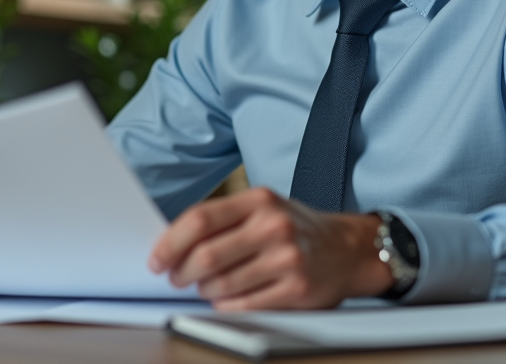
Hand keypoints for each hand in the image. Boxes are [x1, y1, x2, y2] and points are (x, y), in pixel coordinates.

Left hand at [148, 187, 393, 309]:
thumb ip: (224, 219)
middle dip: (180, 272)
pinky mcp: (296, 290)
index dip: (170, 242)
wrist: (348, 248)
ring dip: (203, 291)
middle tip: (175, 277)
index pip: (200, 220)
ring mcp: (286, 259)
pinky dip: (225, 305)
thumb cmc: (295, 227)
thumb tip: (172, 243)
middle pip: (206, 255)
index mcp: (258, 200)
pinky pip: (244, 304)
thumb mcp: (263, 207)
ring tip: (203, 287)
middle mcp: (273, 226)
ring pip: (222, 284)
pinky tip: (225, 299)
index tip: (156, 259)